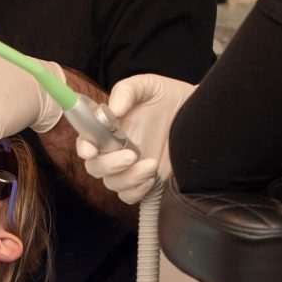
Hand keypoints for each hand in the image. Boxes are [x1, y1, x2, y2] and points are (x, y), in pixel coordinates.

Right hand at [77, 74, 194, 203]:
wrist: (196, 114)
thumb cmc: (168, 97)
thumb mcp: (147, 86)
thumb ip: (127, 91)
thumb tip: (114, 109)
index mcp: (107, 128)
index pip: (86, 142)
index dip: (84, 148)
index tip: (92, 151)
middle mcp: (113, 150)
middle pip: (95, 168)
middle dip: (109, 166)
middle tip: (131, 155)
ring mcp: (128, 168)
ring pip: (113, 184)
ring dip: (129, 178)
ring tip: (151, 164)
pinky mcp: (144, 181)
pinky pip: (130, 196)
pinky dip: (137, 191)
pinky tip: (152, 177)